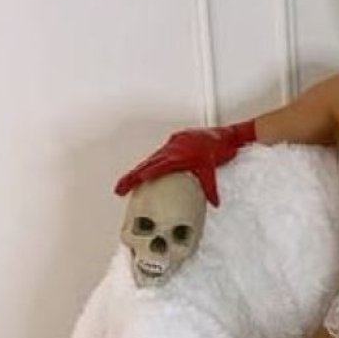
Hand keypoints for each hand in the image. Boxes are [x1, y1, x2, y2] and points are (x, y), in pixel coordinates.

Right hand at [114, 120, 255, 206]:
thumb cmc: (215, 147)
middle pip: (147, 164)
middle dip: (132, 177)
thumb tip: (214, 203)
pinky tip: (137, 177)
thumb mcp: (212, 169)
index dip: (150, 171)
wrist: (219, 134)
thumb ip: (210, 187)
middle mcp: (171, 150)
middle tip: (119, 189)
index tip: (140, 178)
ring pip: (147, 162)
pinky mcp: (168, 148)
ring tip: (122, 187)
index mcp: (180, 154)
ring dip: (134, 174)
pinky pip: (153, 159)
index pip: (162, 164)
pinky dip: (143, 168)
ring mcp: (168, 148)